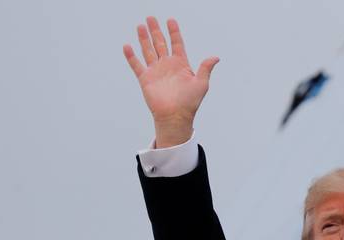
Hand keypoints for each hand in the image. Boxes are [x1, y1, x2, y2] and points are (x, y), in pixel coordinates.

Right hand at [123, 17, 218, 147]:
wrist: (175, 116)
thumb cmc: (190, 103)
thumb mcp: (201, 84)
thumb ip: (205, 68)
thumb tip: (216, 57)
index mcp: (181, 64)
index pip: (177, 43)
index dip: (174, 32)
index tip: (171, 21)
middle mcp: (167, 66)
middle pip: (160, 43)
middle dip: (156, 30)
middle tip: (151, 18)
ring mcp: (156, 71)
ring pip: (148, 50)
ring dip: (144, 38)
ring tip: (141, 26)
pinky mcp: (145, 79)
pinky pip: (137, 65)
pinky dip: (131, 56)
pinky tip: (127, 46)